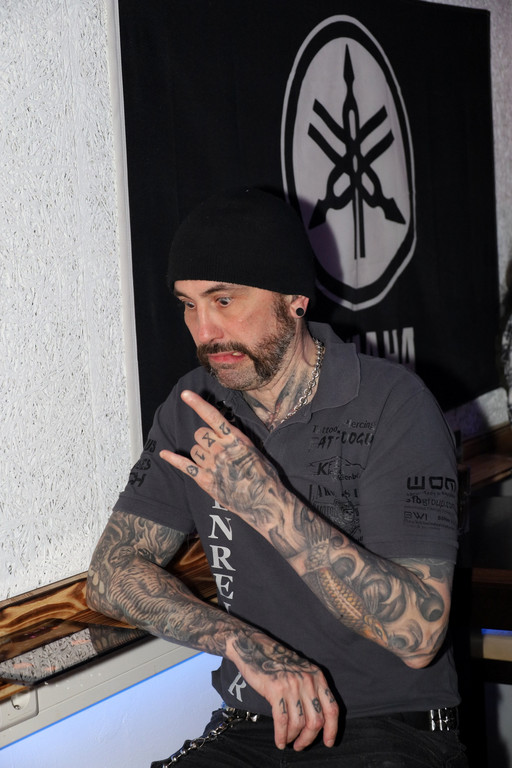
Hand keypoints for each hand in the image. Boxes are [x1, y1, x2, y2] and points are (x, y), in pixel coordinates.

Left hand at [160, 390, 282, 528]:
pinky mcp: (205, 480)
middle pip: (199, 434)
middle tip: (214, 450)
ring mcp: (212, 464)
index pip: (212, 416)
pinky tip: (164, 454)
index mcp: (235, 439)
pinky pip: (184, 465)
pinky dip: (173, 459)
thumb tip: (224, 435)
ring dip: (200, 454)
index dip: (197, 403)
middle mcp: (221, 449)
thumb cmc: (264, 477)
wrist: (264, 501)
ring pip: (194, 449)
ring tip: (214, 465)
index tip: (185, 394)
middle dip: (203, 439)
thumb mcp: (254, 451)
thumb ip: (236, 441)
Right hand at [228, 629, 338, 750]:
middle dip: (309, 738)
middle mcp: (307, 681)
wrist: (254, 647)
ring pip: (299, 723)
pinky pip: (282, 720)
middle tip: (301, 745)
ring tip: (288, 742)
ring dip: (294, 737)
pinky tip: (279, 741)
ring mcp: (292, 685)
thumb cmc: (277, 661)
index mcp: (317, 676)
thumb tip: (316, 720)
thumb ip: (311, 689)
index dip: (332, 729)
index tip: (328, 742)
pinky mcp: (276, 690)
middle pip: (316, 720)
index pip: (332, 708)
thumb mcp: (301, 670)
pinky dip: (281, 735)